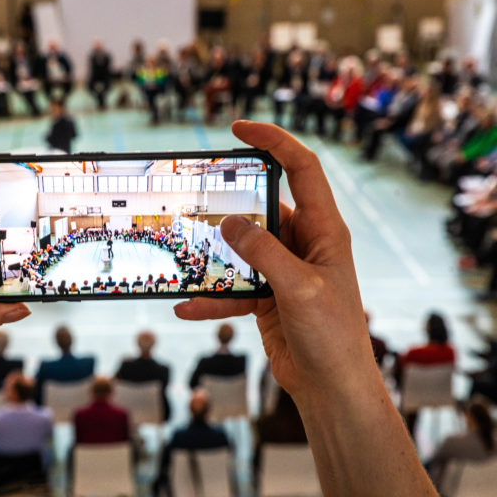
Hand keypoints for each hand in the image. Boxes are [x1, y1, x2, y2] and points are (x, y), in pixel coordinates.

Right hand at [175, 121, 374, 400]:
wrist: (330, 386)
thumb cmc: (331, 336)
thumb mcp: (298, 288)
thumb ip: (263, 252)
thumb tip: (230, 222)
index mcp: (325, 231)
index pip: (302, 169)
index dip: (274, 141)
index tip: (239, 128)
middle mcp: (304, 244)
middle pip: (263, 208)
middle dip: (230, 203)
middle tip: (197, 195)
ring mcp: (283, 270)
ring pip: (242, 249)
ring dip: (215, 255)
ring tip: (183, 253)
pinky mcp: (267, 296)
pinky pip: (233, 286)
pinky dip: (211, 296)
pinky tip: (186, 307)